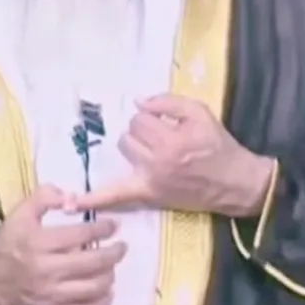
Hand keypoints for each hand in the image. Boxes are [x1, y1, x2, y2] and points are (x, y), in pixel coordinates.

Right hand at [0, 184, 126, 304]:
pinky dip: (101, 302)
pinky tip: (106, 291)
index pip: (80, 235)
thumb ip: (44, 197)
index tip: (114, 225)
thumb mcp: (19, 213)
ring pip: (93, 288)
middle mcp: (46, 271)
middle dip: (114, 253)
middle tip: (122, 246)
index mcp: (38, 243)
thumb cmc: (6, 244)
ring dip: (110, 275)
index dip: (102, 229)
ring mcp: (50, 295)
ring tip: (112, 266)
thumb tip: (71, 196)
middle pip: (92, 263)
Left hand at [66, 94, 275, 218]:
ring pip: (125, 151)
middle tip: (162, 135)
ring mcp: (151, 181)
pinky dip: (93, 198)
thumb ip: (169, 103)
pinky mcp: (149, 195)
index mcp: (172, 140)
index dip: (153, 116)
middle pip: (130, 135)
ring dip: (134, 146)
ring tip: (154, 149)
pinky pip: (116, 196)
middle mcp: (158, 162)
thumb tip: (139, 101)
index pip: (142, 119)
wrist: (234, 183)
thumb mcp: (201, 113)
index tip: (167, 121)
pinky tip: (70, 202)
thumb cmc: (219, 146)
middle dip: (144, 131)